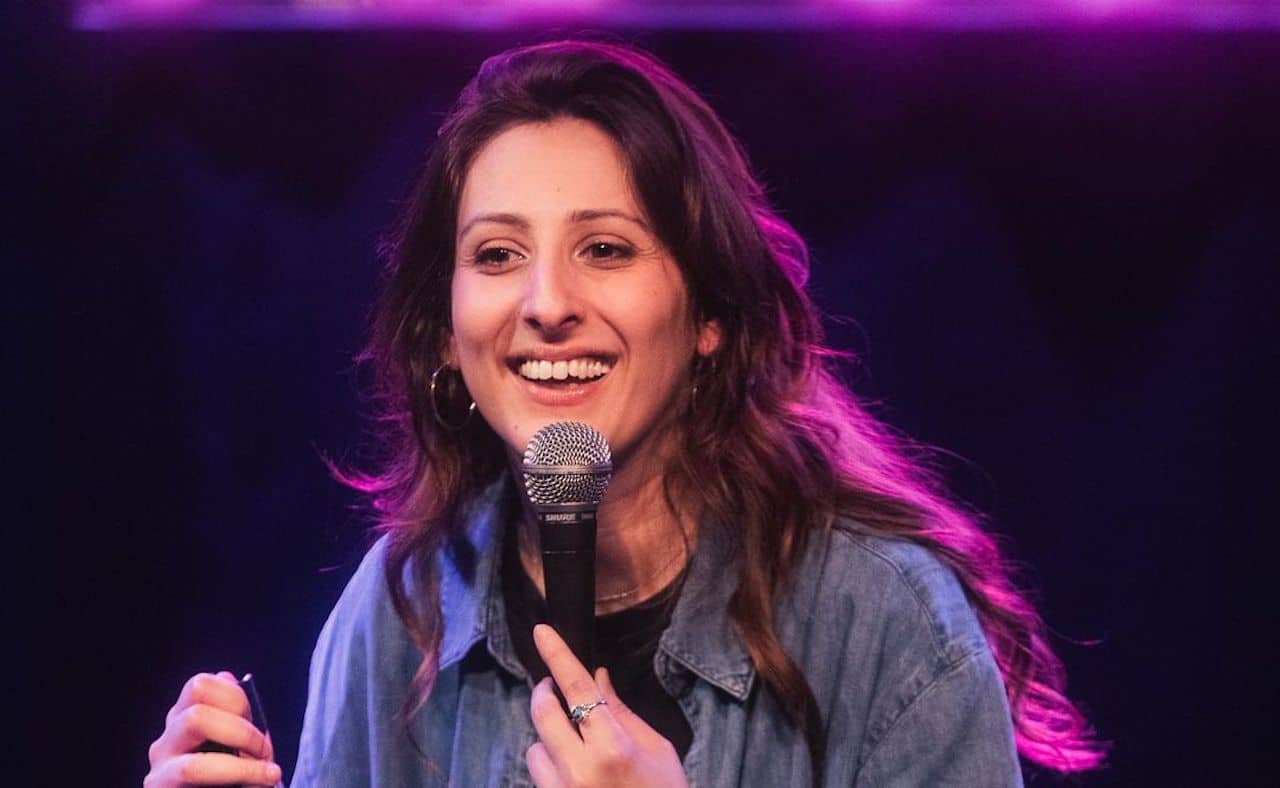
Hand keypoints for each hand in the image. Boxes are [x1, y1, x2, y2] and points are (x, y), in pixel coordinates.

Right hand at [144, 671, 282, 786]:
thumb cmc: (234, 777)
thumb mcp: (239, 743)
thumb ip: (235, 715)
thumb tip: (228, 678)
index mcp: (183, 720)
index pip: (199, 686)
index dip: (235, 698)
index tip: (257, 721)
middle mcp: (165, 743)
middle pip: (194, 716)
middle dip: (239, 732)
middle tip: (264, 750)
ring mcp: (160, 773)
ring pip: (192, 764)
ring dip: (239, 769)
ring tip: (266, 775)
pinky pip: (194, 777)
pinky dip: (236, 778)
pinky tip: (258, 785)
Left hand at [526, 624, 687, 787]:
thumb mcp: (658, 749)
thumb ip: (622, 712)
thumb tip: (597, 678)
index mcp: (612, 748)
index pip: (577, 689)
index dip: (558, 656)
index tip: (542, 632)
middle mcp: (579, 769)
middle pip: (543, 713)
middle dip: (544, 692)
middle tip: (553, 686)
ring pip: (534, 747)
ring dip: (548, 738)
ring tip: (575, 745)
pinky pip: (540, 776)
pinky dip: (551, 765)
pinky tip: (575, 773)